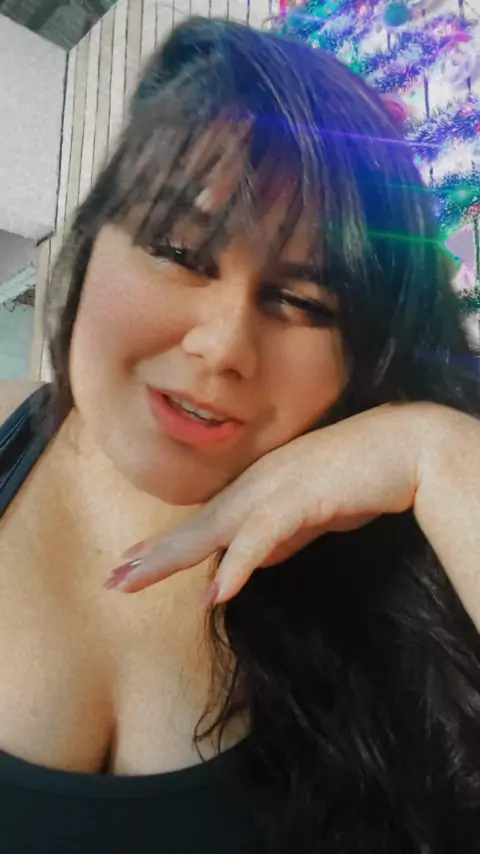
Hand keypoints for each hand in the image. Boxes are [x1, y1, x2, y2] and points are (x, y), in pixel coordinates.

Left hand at [105, 402, 430, 603]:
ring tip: (134, 580)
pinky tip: (217, 592)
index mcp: (257, 488)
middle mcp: (256, 486)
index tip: (134, 564)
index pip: (204, 522)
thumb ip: (281, 537)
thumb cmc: (361, 477)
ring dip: (173, 558)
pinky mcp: (300, 497)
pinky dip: (238, 564)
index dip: (168, 545)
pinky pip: (261, 535)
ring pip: (213, 529)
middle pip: (196, 528)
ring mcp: (274, 489)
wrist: (404, 447)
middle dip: (154, 556)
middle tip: (113, 579)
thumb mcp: (312, 516)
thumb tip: (251, 562)